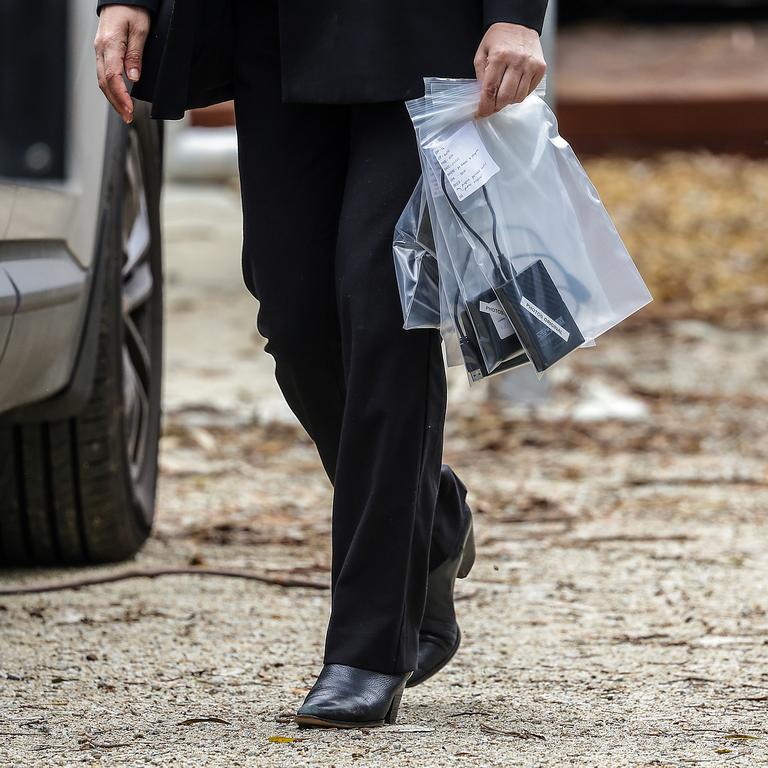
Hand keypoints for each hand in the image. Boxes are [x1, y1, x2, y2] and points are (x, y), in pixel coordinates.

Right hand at [94, 5, 150, 122]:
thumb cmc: (132, 9)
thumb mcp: (140, 30)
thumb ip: (136, 54)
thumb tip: (133, 78)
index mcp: (110, 44)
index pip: (112, 77)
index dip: (121, 97)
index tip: (130, 110)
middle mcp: (100, 49)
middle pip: (104, 83)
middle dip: (116, 103)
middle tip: (128, 118)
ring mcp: (99, 50)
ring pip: (102, 80)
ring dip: (113, 99)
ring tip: (125, 113)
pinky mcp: (102, 51)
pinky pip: (104, 74)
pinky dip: (111, 89)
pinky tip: (119, 98)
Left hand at [474, 23, 546, 117]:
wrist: (519, 23)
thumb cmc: (499, 39)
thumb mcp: (482, 52)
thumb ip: (481, 75)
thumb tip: (482, 98)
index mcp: (499, 56)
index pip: (490, 90)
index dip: (484, 106)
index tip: (481, 113)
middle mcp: (517, 61)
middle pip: (505, 97)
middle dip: (496, 106)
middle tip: (491, 105)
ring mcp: (531, 65)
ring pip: (518, 97)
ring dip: (508, 101)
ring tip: (503, 92)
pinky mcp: (540, 68)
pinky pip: (528, 92)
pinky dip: (519, 94)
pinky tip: (514, 85)